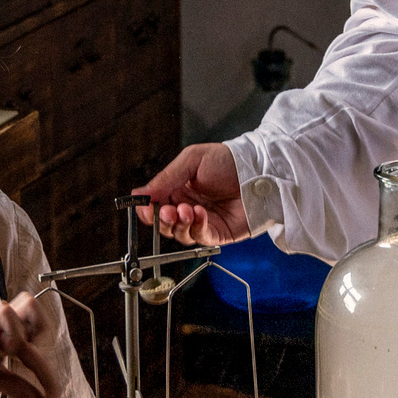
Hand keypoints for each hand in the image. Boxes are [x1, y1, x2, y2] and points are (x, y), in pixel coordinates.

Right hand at [134, 142, 252, 245]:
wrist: (259, 169)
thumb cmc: (228, 160)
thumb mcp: (191, 161)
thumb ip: (165, 179)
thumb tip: (139, 194)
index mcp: (178, 190)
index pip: (155, 206)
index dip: (147, 210)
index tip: (145, 207)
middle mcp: (187, 207)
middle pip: (165, 224)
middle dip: (162, 219)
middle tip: (166, 211)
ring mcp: (203, 222)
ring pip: (180, 234)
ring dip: (179, 224)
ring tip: (186, 209)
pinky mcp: (218, 234)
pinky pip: (200, 237)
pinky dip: (196, 227)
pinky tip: (199, 214)